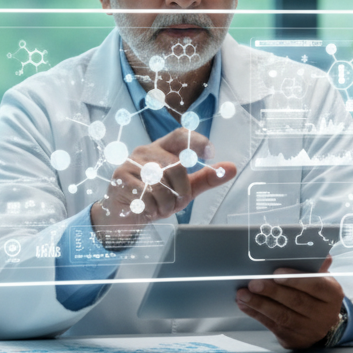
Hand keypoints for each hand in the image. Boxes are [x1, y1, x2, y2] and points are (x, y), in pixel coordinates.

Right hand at [90, 128, 235, 244]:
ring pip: (161, 182)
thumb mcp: (183, 189)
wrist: (124, 216)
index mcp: (161, 149)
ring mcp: (131, 163)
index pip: (180, 136)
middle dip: (181, 190)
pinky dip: (152, 208)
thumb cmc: (155, 198)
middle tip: (176, 202)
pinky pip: (146, 194)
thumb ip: (206, 178)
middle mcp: (145, 151)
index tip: (210, 154)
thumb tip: (232, 168)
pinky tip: (146, 209)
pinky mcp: (120, 178)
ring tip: (161, 208)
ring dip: (166, 203)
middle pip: (175, 166)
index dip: (197, 141)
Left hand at [235, 256, 344, 349]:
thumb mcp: (320, 278)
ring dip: (259, 304)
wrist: (320, 322)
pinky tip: (244, 305)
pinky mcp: (295, 340)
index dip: (295, 279)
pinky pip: (273, 326)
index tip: (276, 274)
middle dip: (272, 291)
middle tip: (253, 283)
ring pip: (282, 316)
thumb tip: (321, 253)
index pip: (315, 285)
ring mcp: (310, 330)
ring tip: (242, 294)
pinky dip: (256, 314)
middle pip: (296, 301)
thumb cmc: (315, 293)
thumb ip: (315, 266)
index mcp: (332, 294)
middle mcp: (324, 314)